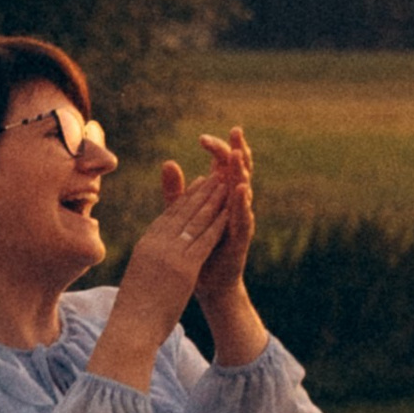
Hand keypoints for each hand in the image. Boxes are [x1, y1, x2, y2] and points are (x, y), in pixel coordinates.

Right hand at [95, 158, 232, 381]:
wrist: (131, 328)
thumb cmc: (133, 311)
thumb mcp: (139, 278)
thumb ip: (149, 263)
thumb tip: (152, 260)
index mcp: (145, 245)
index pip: (168, 216)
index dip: (185, 199)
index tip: (197, 185)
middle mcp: (156, 244)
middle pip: (183, 213)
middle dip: (202, 193)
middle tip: (216, 176)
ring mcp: (170, 254)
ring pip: (196, 222)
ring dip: (213, 202)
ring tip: (226, 185)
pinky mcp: (184, 267)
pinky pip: (205, 240)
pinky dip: (218, 223)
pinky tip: (229, 212)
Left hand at [191, 128, 255, 299]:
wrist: (207, 282)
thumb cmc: (198, 247)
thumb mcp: (183, 214)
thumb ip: (177, 190)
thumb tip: (168, 161)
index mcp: (222, 195)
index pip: (223, 164)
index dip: (218, 148)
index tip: (203, 137)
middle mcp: (235, 204)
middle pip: (240, 170)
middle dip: (238, 150)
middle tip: (236, 130)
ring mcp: (240, 220)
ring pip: (245, 190)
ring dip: (242, 171)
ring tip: (239, 154)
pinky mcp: (241, 237)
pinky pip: (244, 217)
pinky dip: (242, 202)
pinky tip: (241, 189)